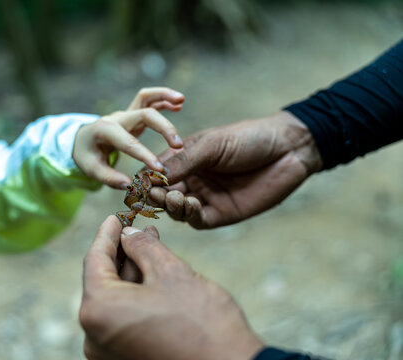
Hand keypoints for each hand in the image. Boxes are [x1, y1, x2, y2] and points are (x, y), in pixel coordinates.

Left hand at [73, 87, 184, 188]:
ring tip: (181, 100)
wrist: (82, 139)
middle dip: (162, 127)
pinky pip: (149, 100)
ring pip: (145, 97)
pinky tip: (179, 104)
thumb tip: (129, 185)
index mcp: (104, 131)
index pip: (127, 142)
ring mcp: (126, 113)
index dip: (144, 155)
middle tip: (178, 146)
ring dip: (163, 95)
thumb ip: (109, 178)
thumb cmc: (87, 154)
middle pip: (143, 114)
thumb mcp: (91, 169)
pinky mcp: (133, 113)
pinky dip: (163, 99)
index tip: (159, 169)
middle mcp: (117, 118)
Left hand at [79, 216, 263, 359]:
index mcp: (98, 311)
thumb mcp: (170, 272)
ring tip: (151, 248)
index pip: (94, 260)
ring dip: (132, 274)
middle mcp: (94, 337)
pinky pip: (123, 320)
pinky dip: (136, 297)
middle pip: (103, 282)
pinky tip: (153, 278)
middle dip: (123, 253)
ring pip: (115, 301)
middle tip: (140, 229)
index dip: (107, 234)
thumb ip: (143, 247)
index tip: (116, 217)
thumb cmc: (201, 323)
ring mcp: (108, 353)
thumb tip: (128, 235)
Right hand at [150, 111, 322, 228]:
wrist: (288, 149)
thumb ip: (183, 162)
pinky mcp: (221, 214)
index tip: (137, 182)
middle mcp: (191, 180)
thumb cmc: (248, 138)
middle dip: (155, 195)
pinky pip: (198, 220)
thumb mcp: (212, 145)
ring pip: (177, 210)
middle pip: (162, 194)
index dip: (146, 178)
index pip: (156, 171)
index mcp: (185, 159)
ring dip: (171, 206)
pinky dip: (190, 215)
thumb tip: (152, 177)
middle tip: (153, 194)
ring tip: (173, 198)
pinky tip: (190, 205)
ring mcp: (205, 198)